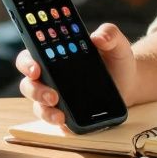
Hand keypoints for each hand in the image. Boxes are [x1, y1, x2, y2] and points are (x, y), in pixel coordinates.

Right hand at [16, 23, 137, 126]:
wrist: (129, 82)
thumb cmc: (116, 59)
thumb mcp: (116, 43)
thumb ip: (109, 34)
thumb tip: (98, 37)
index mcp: (54, 55)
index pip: (31, 56)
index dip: (27, 62)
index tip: (35, 68)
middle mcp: (50, 77)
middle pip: (29, 84)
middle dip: (36, 90)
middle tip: (53, 95)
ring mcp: (56, 97)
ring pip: (38, 106)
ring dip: (45, 111)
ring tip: (60, 115)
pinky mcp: (66, 115)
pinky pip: (55, 121)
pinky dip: (58, 123)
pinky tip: (67, 123)